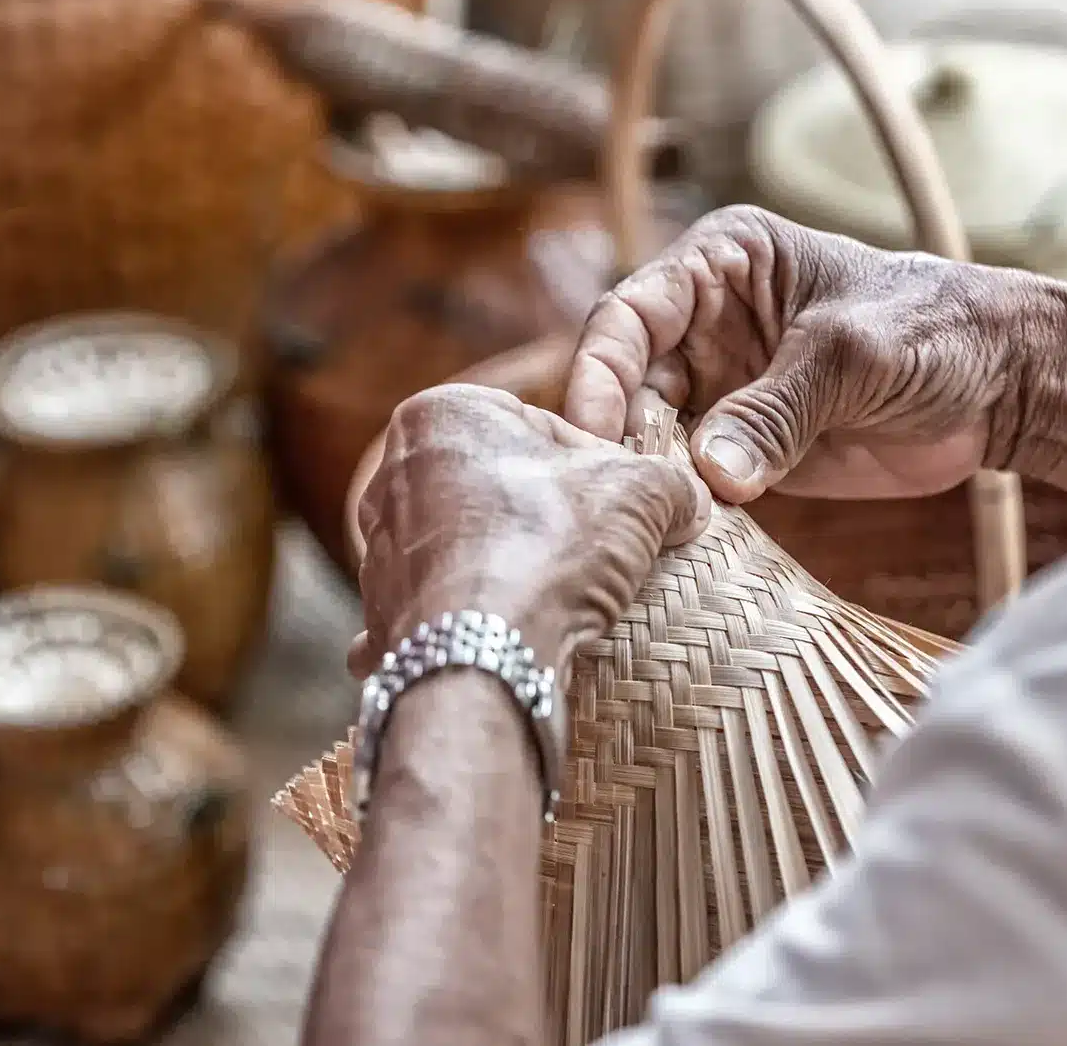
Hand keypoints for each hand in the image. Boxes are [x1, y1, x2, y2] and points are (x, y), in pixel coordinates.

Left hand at [349, 384, 709, 678]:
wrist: (483, 654)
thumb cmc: (549, 547)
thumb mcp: (639, 491)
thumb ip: (668, 480)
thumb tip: (687, 502)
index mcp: (442, 412)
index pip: (540, 423)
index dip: (595, 463)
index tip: (624, 502)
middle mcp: (393, 470)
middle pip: (497, 481)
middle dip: (546, 511)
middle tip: (595, 549)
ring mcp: (379, 542)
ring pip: (465, 541)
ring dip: (507, 561)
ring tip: (555, 594)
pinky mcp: (380, 607)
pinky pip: (436, 601)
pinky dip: (468, 614)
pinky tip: (502, 631)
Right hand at [564, 205, 1063, 502]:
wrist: (1004, 387)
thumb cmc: (936, 331)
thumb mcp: (852, 356)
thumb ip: (776, 411)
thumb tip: (709, 475)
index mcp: (718, 263)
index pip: (628, 314)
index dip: (598, 371)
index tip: (589, 433)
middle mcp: (701, 323)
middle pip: (623, 381)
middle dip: (612, 435)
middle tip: (610, 493)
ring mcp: (716, 388)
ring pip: (644, 435)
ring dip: (641, 477)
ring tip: (643, 521)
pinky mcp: (737, 447)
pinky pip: (685, 478)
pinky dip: (676, 505)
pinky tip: (671, 534)